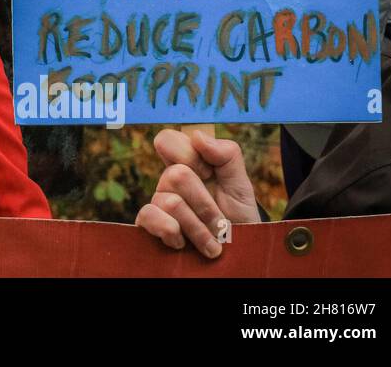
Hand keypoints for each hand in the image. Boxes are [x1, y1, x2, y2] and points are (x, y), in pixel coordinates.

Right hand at [135, 129, 258, 258]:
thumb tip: (197, 135)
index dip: (191, 156)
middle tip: (221, 222)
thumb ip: (226, 155)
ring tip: (212, 243)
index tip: (210, 174)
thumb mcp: (241, 185)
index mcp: (187, 166)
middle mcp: (168, 183)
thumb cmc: (238, 217)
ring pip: (170, 202)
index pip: (168, 141)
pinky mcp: (148, 226)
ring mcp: (157, 204)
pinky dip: (171, 232)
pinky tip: (183, 244)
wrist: (238, 254)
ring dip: (199, 229)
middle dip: (205, 205)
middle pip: (176, 175)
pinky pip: (149, 216)